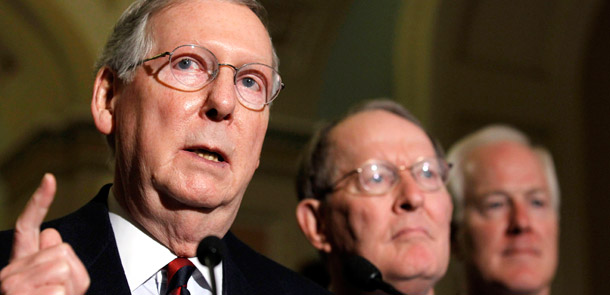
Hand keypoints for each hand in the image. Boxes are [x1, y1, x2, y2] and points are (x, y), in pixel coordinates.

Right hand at [0, 174, 89, 294]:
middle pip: (61, 250)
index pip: (27, 227)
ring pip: (63, 266)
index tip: (50, 178)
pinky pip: (61, 288)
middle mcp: (9, 272)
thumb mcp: (61, 285)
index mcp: (19, 264)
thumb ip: (56, 259)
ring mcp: (11, 286)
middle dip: (73, 273)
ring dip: (71, 288)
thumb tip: (51, 233)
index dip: (39, 202)